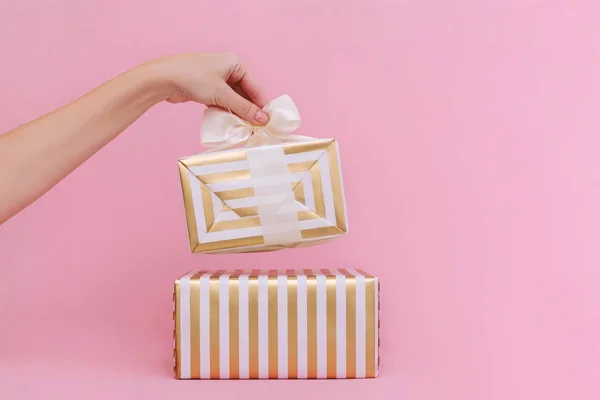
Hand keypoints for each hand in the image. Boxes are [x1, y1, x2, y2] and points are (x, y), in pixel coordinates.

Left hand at [145, 53, 269, 124]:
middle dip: (249, 110)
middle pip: (244, 93)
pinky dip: (226, 111)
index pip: (255, 86)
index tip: (267, 121)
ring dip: (237, 112)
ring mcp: (216, 78)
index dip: (261, 104)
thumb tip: (263, 120)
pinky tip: (229, 122)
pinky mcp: (207, 88)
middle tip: (256, 127)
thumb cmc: (194, 78)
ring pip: (233, 98)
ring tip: (244, 128)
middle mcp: (227, 68)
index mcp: (235, 63)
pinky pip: (222, 101)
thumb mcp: (222, 94)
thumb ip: (244, 108)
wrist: (163, 78)